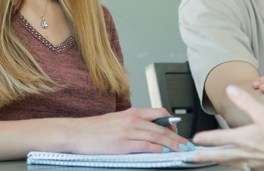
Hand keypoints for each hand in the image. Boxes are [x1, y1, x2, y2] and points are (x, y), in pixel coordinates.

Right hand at [66, 107, 188, 153]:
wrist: (76, 133)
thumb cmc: (94, 129)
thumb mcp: (117, 120)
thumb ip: (133, 123)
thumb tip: (148, 130)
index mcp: (131, 112)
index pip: (159, 113)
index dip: (172, 122)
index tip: (179, 131)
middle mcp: (132, 119)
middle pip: (162, 127)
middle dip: (178, 137)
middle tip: (188, 145)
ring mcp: (128, 131)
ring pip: (158, 136)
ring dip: (173, 144)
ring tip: (182, 151)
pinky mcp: (123, 144)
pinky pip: (147, 146)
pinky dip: (159, 149)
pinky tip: (166, 153)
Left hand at [192, 86, 263, 169]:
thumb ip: (246, 101)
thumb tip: (231, 89)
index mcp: (244, 138)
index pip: (219, 138)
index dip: (206, 138)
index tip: (196, 138)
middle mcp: (245, 152)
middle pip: (221, 154)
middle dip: (206, 155)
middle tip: (194, 157)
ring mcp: (252, 162)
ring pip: (231, 162)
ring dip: (220, 161)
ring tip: (213, 160)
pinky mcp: (260, 167)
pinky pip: (244, 167)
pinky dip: (237, 165)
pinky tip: (239, 164)